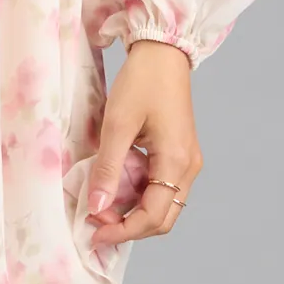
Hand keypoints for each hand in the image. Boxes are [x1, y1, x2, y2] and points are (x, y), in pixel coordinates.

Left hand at [86, 38, 202, 253]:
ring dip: (133, 211)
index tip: (93, 231)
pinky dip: (139, 194)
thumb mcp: (117, 123)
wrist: (162, 52)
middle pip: (162, 218)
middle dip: (129, 226)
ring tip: (102, 204)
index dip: (122, 230)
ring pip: (163, 205)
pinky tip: (116, 185)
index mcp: (176, 162)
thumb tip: (96, 206)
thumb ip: (108, 168)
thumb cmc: (141, 81)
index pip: (152, 216)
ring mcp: (188, 161)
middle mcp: (189, 168)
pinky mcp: (180, 153)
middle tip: (96, 221)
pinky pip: (162, 187)